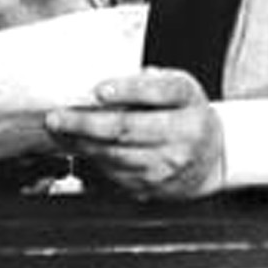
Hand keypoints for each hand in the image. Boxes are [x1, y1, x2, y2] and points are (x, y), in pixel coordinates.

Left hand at [42, 68, 224, 199]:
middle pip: (128, 128)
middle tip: (57, 117)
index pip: (157, 92)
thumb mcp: (173, 86)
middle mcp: (184, 133)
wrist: (211, 156)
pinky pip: (116, 174)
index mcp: (187, 99)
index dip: (126, 91)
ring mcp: (171, 164)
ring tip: (60, 131)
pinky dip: (92, 160)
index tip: (99, 90)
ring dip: (82, 143)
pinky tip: (78, 147)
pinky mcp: (157, 185)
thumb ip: (144, 81)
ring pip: (116, 155)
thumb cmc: (183, 112)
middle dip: (85, 123)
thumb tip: (100, 83)